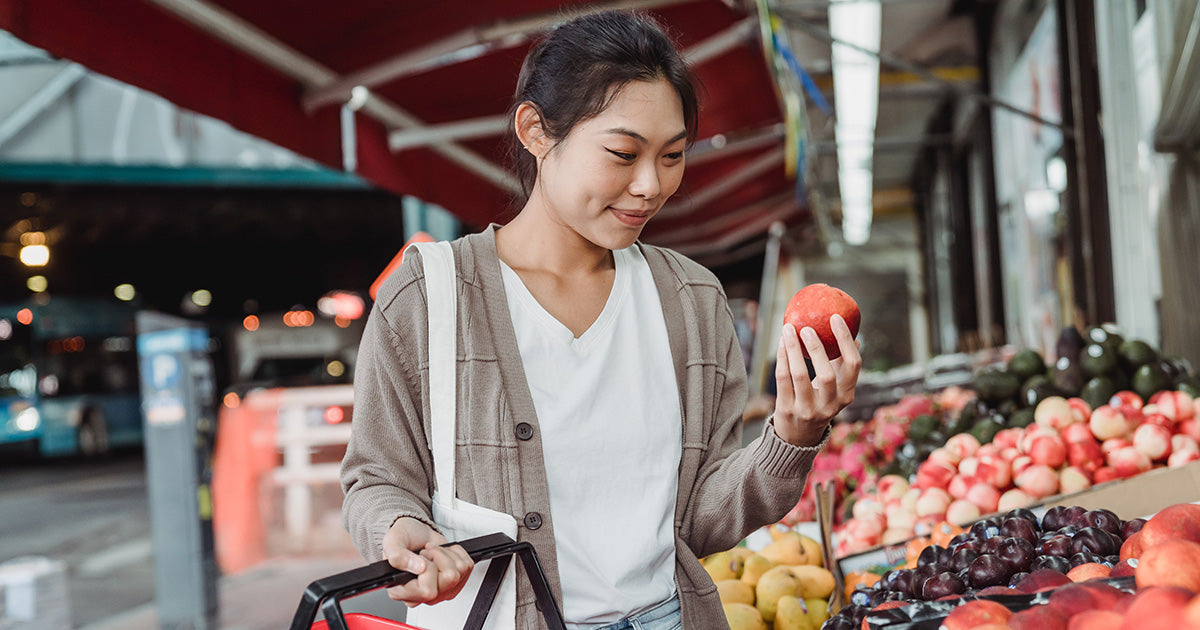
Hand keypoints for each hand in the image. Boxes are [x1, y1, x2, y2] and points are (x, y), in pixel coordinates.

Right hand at [382, 517, 473, 606]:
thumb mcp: (393, 541)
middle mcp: (421, 596)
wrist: (416, 533)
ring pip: (458, 574)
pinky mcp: (454, 584)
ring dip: (447, 555)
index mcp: (401, 591)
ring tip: (433, 552)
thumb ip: (398, 556)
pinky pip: (467, 568)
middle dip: (439, 557)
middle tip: (427, 553)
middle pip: (448, 581)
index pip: (427, 591)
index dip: (428, 569)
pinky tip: (443, 553)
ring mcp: (440, 592)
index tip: (421, 557)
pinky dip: (457, 553)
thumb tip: (418, 567)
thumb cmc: (403, 538)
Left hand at [772, 314, 860, 445]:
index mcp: (847, 395)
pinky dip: (782, 358)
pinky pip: (783, 379)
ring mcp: (807, 410)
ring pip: (799, 376)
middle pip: (827, 374)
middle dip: (817, 349)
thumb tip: (854, 336)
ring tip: (788, 329)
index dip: (846, 341)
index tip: (836, 318)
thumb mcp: (836, 389)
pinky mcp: (787, 410)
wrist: (798, 436)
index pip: (854, 366)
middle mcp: (830, 406)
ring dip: (793, 350)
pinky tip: (781, 343)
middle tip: (807, 328)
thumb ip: (842, 366)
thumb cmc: (819, 401)